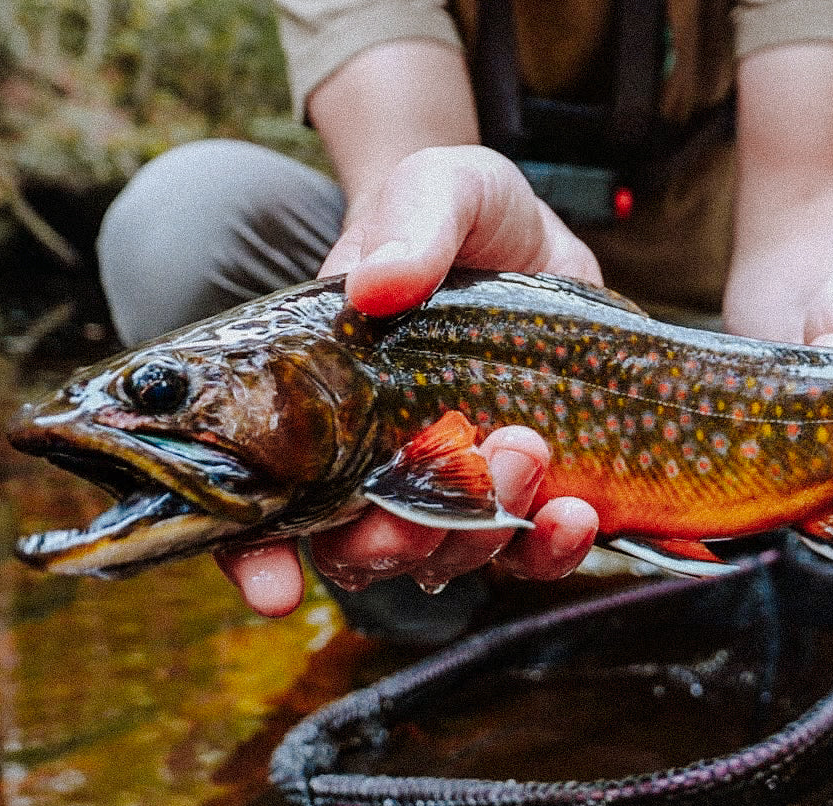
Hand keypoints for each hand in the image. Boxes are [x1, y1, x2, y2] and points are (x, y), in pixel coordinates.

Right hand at [215, 146, 600, 615]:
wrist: (533, 233)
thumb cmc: (456, 209)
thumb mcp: (437, 188)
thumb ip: (409, 224)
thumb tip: (380, 284)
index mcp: (320, 401)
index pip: (262, 502)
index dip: (256, 556)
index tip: (274, 590)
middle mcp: (379, 458)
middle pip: (364, 548)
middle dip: (401, 536)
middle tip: (459, 455)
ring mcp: (456, 481)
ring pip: (451, 557)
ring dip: (483, 528)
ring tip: (527, 449)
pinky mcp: (528, 488)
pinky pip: (531, 553)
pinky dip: (551, 548)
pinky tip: (576, 513)